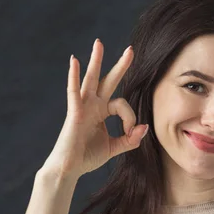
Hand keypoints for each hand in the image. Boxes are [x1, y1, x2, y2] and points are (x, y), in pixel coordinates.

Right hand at [41, 39, 148, 179]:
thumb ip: (130, 139)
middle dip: (119, 65)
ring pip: (90, 79)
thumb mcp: (114, 147)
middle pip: (108, 80)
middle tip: (131, 50)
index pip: (122, 105)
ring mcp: (82, 107)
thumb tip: (145, 127)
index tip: (132, 132)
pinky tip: (74, 61)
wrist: (68, 170)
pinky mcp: (74, 113)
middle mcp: (92, 105)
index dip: (131, 117)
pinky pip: (74, 91)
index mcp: (101, 112)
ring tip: (99, 43)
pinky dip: (73, 76)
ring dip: (96, 61)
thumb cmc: (87, 157)